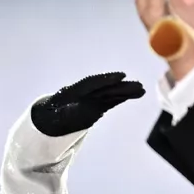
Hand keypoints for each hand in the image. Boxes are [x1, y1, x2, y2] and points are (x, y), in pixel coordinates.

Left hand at [30, 72, 144, 136]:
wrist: (51, 116)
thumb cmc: (50, 116)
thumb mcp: (54, 116)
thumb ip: (64, 112)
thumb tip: (69, 109)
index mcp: (73, 91)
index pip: (91, 83)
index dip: (106, 79)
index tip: (121, 76)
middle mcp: (85, 92)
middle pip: (105, 87)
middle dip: (121, 86)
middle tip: (138, 85)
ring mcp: (93, 97)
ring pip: (111, 92)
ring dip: (126, 91)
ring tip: (142, 89)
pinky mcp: (98, 104)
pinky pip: (112, 99)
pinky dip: (124, 96)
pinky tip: (136, 93)